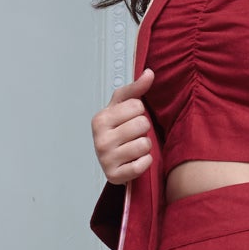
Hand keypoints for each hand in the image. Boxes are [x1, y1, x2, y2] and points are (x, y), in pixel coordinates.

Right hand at [92, 68, 154, 184]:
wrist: (113, 160)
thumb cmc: (118, 131)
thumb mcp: (123, 107)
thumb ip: (136, 89)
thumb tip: (149, 73)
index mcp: (100, 119)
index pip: (137, 106)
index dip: (139, 112)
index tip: (129, 120)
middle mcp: (100, 139)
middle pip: (142, 124)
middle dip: (143, 130)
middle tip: (133, 135)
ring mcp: (106, 159)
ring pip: (144, 144)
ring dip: (145, 147)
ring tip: (134, 147)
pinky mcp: (114, 176)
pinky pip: (142, 165)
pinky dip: (144, 162)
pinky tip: (136, 160)